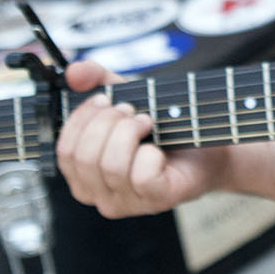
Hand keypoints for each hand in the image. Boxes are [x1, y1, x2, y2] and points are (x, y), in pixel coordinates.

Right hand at [54, 60, 228, 217]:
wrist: (209, 146)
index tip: (105, 99)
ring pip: (111, 166)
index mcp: (84, 174)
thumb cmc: (164, 127)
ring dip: (130, 133)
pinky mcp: (155, 201)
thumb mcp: (129, 96)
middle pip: (84, 157)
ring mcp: (126, 202)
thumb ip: (98, 80)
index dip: (82, 119)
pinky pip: (141, 176)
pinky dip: (150, 154)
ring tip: (147, 121)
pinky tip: (159, 148)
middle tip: (132, 111)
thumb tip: (74, 70)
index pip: (65, 150)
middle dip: (108, 123)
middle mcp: (99, 194)